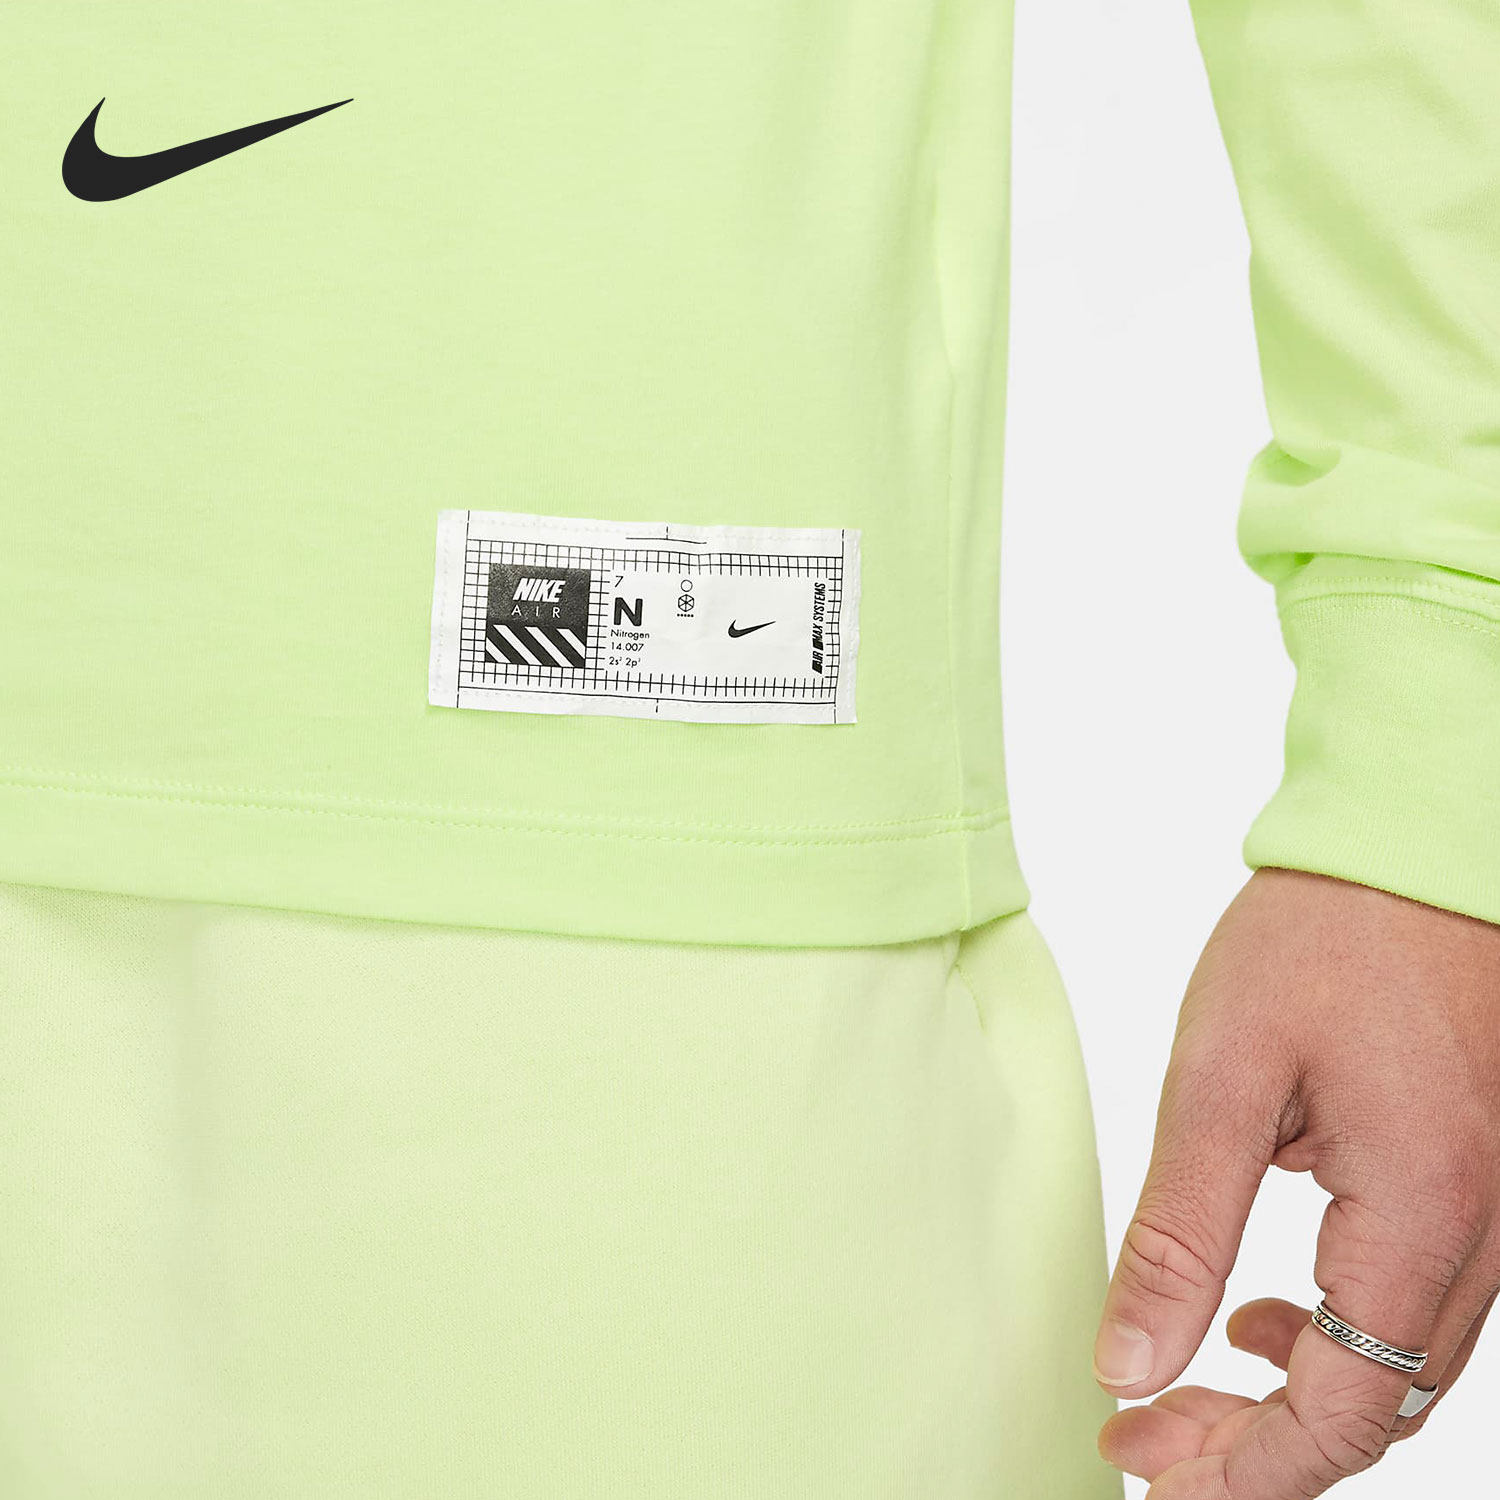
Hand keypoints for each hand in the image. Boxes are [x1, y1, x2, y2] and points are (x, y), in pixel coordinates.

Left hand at [1092, 867, 1499, 1496]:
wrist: (1409, 854)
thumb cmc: (1319, 941)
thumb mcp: (1223, 1077)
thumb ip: (1181, 1230)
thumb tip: (1130, 1360)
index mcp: (1421, 1217)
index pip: (1339, 1414)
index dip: (1236, 1465)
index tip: (1138, 1455)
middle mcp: (1483, 1237)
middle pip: (1375, 1410)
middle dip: (1256, 1447)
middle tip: (1148, 1433)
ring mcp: (1494, 1214)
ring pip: (1398, 1368)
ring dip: (1297, 1396)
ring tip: (1193, 1379)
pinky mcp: (1475, 1184)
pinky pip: (1417, 1304)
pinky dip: (1338, 1333)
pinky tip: (1266, 1309)